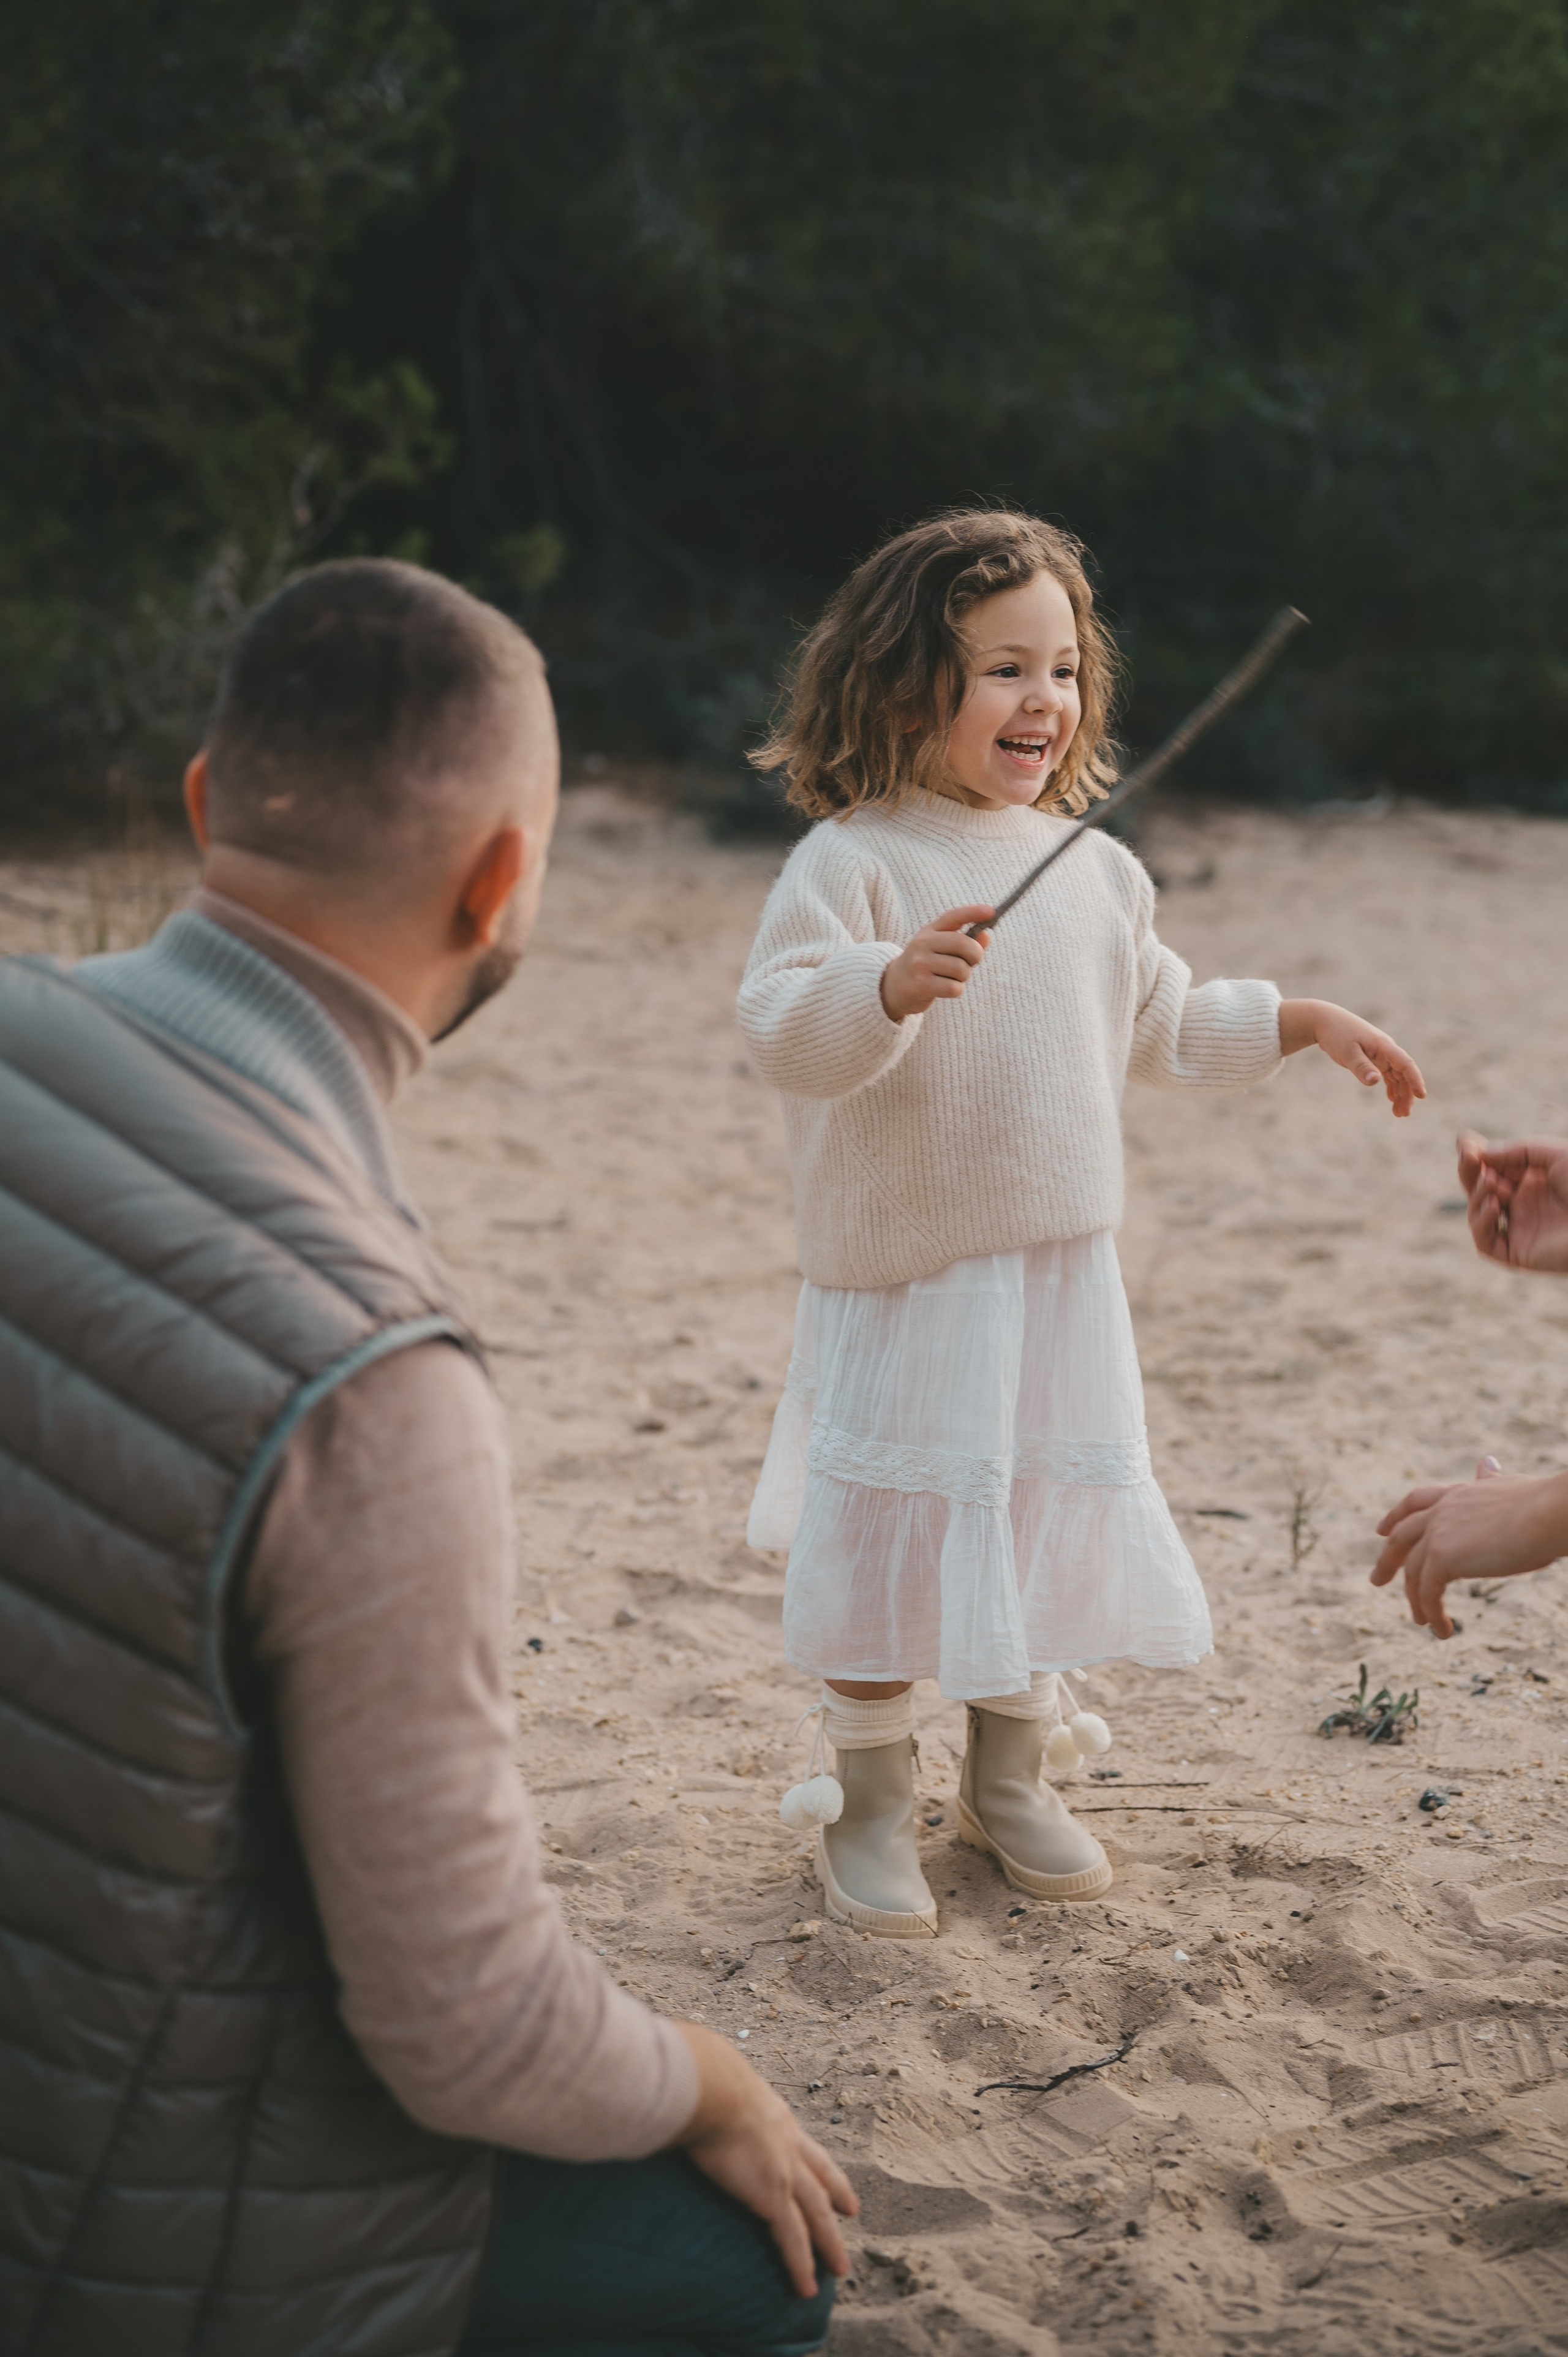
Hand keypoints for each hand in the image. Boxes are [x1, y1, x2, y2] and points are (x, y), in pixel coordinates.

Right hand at [674, 2023, 856, 2296]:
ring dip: (829, 2244)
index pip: (802, 2143)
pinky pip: (792, 2239)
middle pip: (820, 2178)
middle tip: (852, 2213)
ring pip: (816, 2215)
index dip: (817, 2159)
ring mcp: (784, 2170)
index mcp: (774, 2116)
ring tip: (840, 2268)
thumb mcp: (714, 2082)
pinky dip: (801, 2265)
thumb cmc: (701, 2077)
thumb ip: (707, 2094)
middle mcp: (787, 2142)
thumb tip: (683, 2091)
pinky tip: (807, 2288)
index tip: (828, 2169)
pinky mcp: (772, 2196)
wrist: (709, 2085)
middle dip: (838, 2196)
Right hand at [879, 904, 992, 1021]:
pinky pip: (954, 987)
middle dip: (975, 956)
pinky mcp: (921, 984)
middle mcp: (923, 943)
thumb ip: (964, 942)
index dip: (973, 912)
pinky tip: (944, 988)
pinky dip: (956, 990)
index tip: (992, 911)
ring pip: (961, 969)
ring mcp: (920, 963)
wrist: (894, 986)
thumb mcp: (941, 948)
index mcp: (930, 931)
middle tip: (970, 962)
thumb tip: (986, 935)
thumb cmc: (925, 965)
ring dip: (963, 977)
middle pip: (964, 945)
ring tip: (951, 977)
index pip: (953, 916)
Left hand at [1277, 997, 1425, 1116]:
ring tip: (1398, 1113)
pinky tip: (1392, 1099)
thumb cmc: (1336, 1034)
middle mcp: (1386, 1050)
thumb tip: (1375, 1081)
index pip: (1405, 1064)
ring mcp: (1381, 1054)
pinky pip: (1388, 1074)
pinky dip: (1391, 1087)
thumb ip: (1361, 1067)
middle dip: (1407, 1094)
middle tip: (1403, 1114)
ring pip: (1397, 1076)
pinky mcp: (1374, 1058)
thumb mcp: (1347, 1052)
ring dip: (1400, 1093)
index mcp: (1384, 1046)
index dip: (1415, 1079)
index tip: (1421, 1095)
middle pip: (1404, 1073)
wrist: (1325, 1021)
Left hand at [1370, 1456, 1567, 1637]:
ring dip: (1415, 1599)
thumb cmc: (1542, 1503)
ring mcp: (1439, 1532)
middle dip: (1388, 1559)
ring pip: (1413, 1571)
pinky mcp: (1442, 1557)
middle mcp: (1442, 1510)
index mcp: (1458, 1493)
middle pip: (1402, 1536)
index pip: (1417, 1502)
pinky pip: (1428, 1592)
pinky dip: (1432, 1613)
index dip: (1397, 1516)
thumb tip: (1486, 1464)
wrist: (1549, 1513)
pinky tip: (1441, 1630)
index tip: (1381, 1529)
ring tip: (1420, 1621)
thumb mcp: (1510, 1488)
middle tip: (1376, 1580)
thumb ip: (1492, 1482)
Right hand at [1457, 1132, 1567, 1272]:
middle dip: (1470, 1172)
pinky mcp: (1519, 1255)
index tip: (1466, 1142)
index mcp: (1534, 1182)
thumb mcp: (1553, 1154)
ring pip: (1478, 1215)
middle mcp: (1525, 1206)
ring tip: (1494, 1184)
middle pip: (1480, 1190)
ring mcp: (1521, 1231)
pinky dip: (1482, 1223)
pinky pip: (1486, 1242)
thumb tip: (1479, 1152)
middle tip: (1468, 1155)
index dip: (1476, 1157)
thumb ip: (1515, 1151)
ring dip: (1477, 1196)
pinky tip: (1496, 1205)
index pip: (1494, 1170)